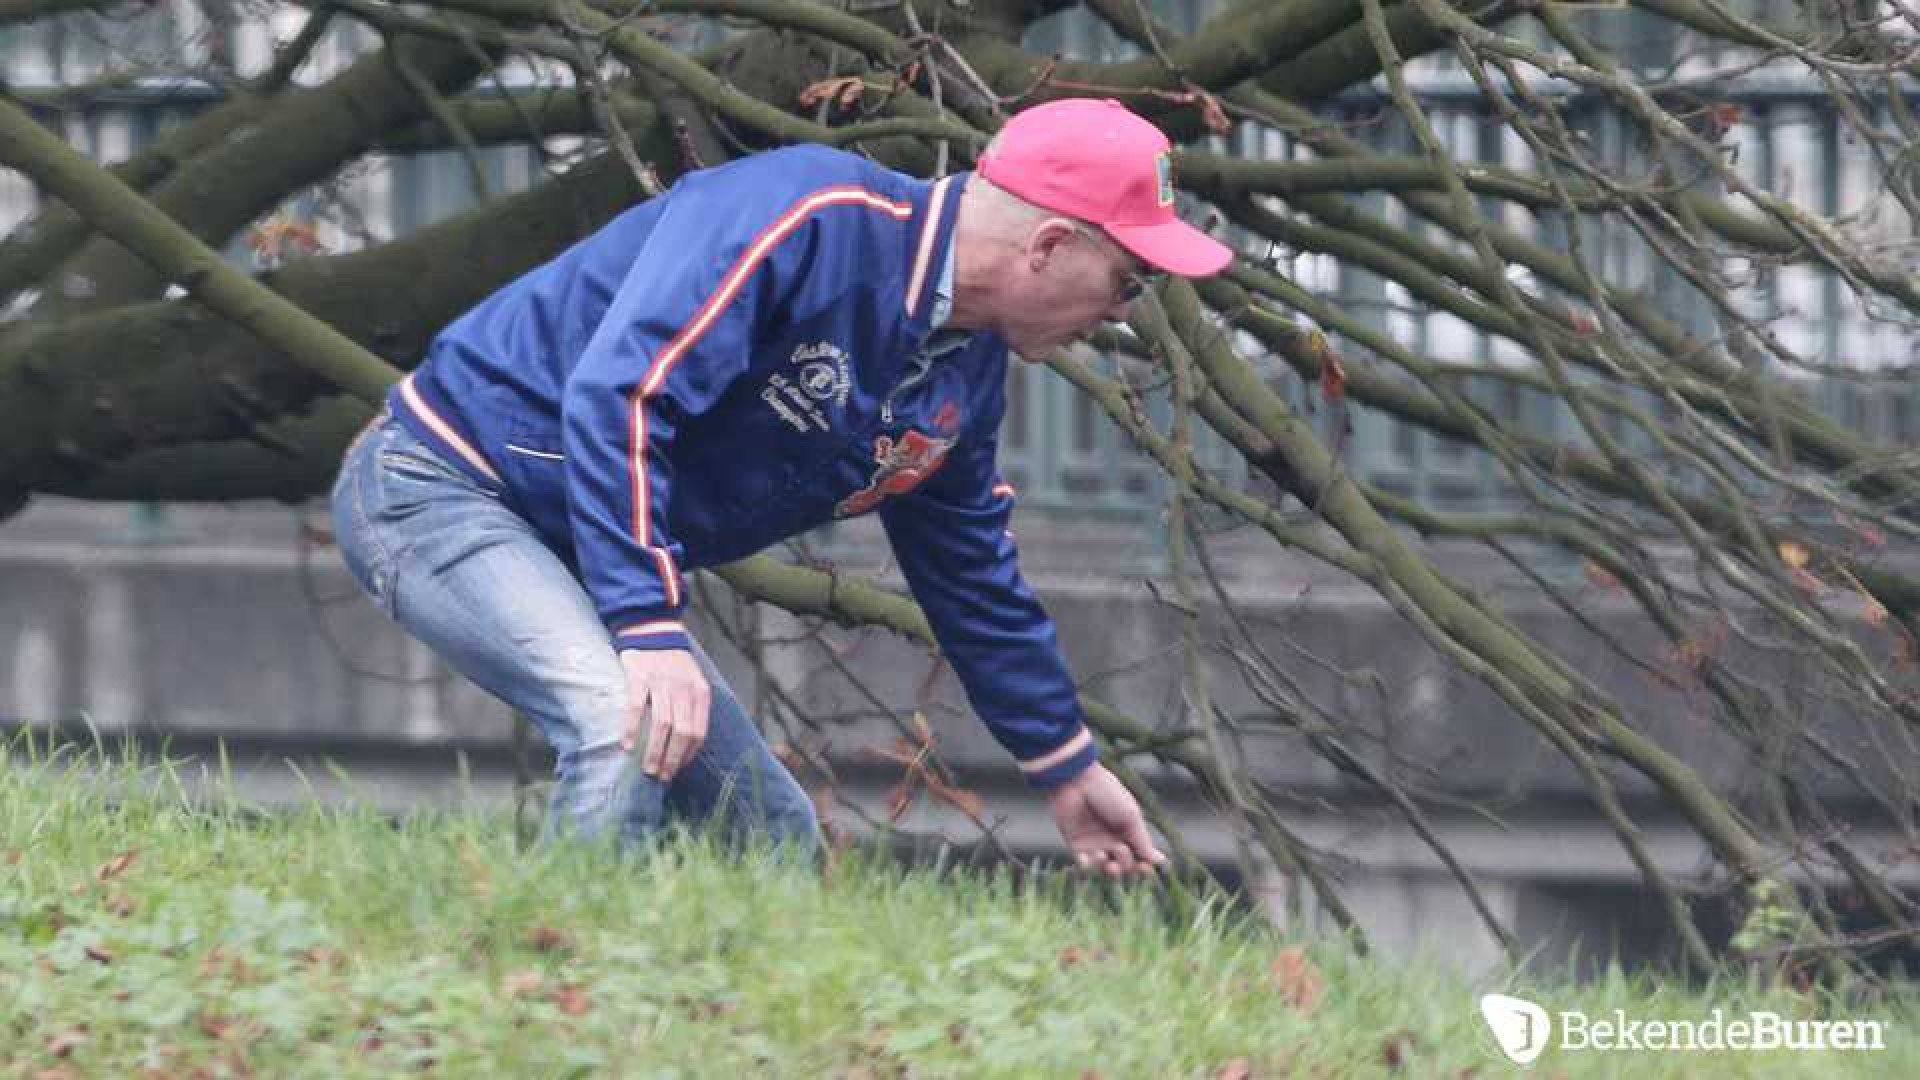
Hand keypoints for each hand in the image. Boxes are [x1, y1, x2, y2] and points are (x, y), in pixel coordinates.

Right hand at [619, 648, 710, 781]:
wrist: (653, 630)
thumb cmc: (673, 664)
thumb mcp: (693, 683)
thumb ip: (692, 708)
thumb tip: (686, 746)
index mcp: (700, 692)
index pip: (699, 732)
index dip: (688, 755)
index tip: (677, 770)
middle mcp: (684, 688)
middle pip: (682, 732)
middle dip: (672, 759)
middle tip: (662, 777)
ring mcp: (661, 682)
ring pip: (662, 724)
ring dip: (655, 751)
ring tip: (648, 769)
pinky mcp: (639, 676)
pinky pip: (636, 707)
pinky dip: (632, 729)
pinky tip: (627, 746)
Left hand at [1046, 763, 1166, 880]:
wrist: (1077, 781)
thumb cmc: (1108, 793)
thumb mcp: (1130, 817)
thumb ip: (1143, 841)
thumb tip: (1161, 862)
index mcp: (1129, 833)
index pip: (1140, 857)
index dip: (1143, 867)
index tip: (1145, 869)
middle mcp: (1113, 841)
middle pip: (1124, 866)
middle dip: (1125, 865)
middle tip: (1119, 850)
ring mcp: (1094, 845)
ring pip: (1104, 869)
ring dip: (1106, 867)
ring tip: (1102, 855)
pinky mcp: (1076, 845)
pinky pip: (1084, 865)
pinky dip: (1087, 867)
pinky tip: (1089, 858)